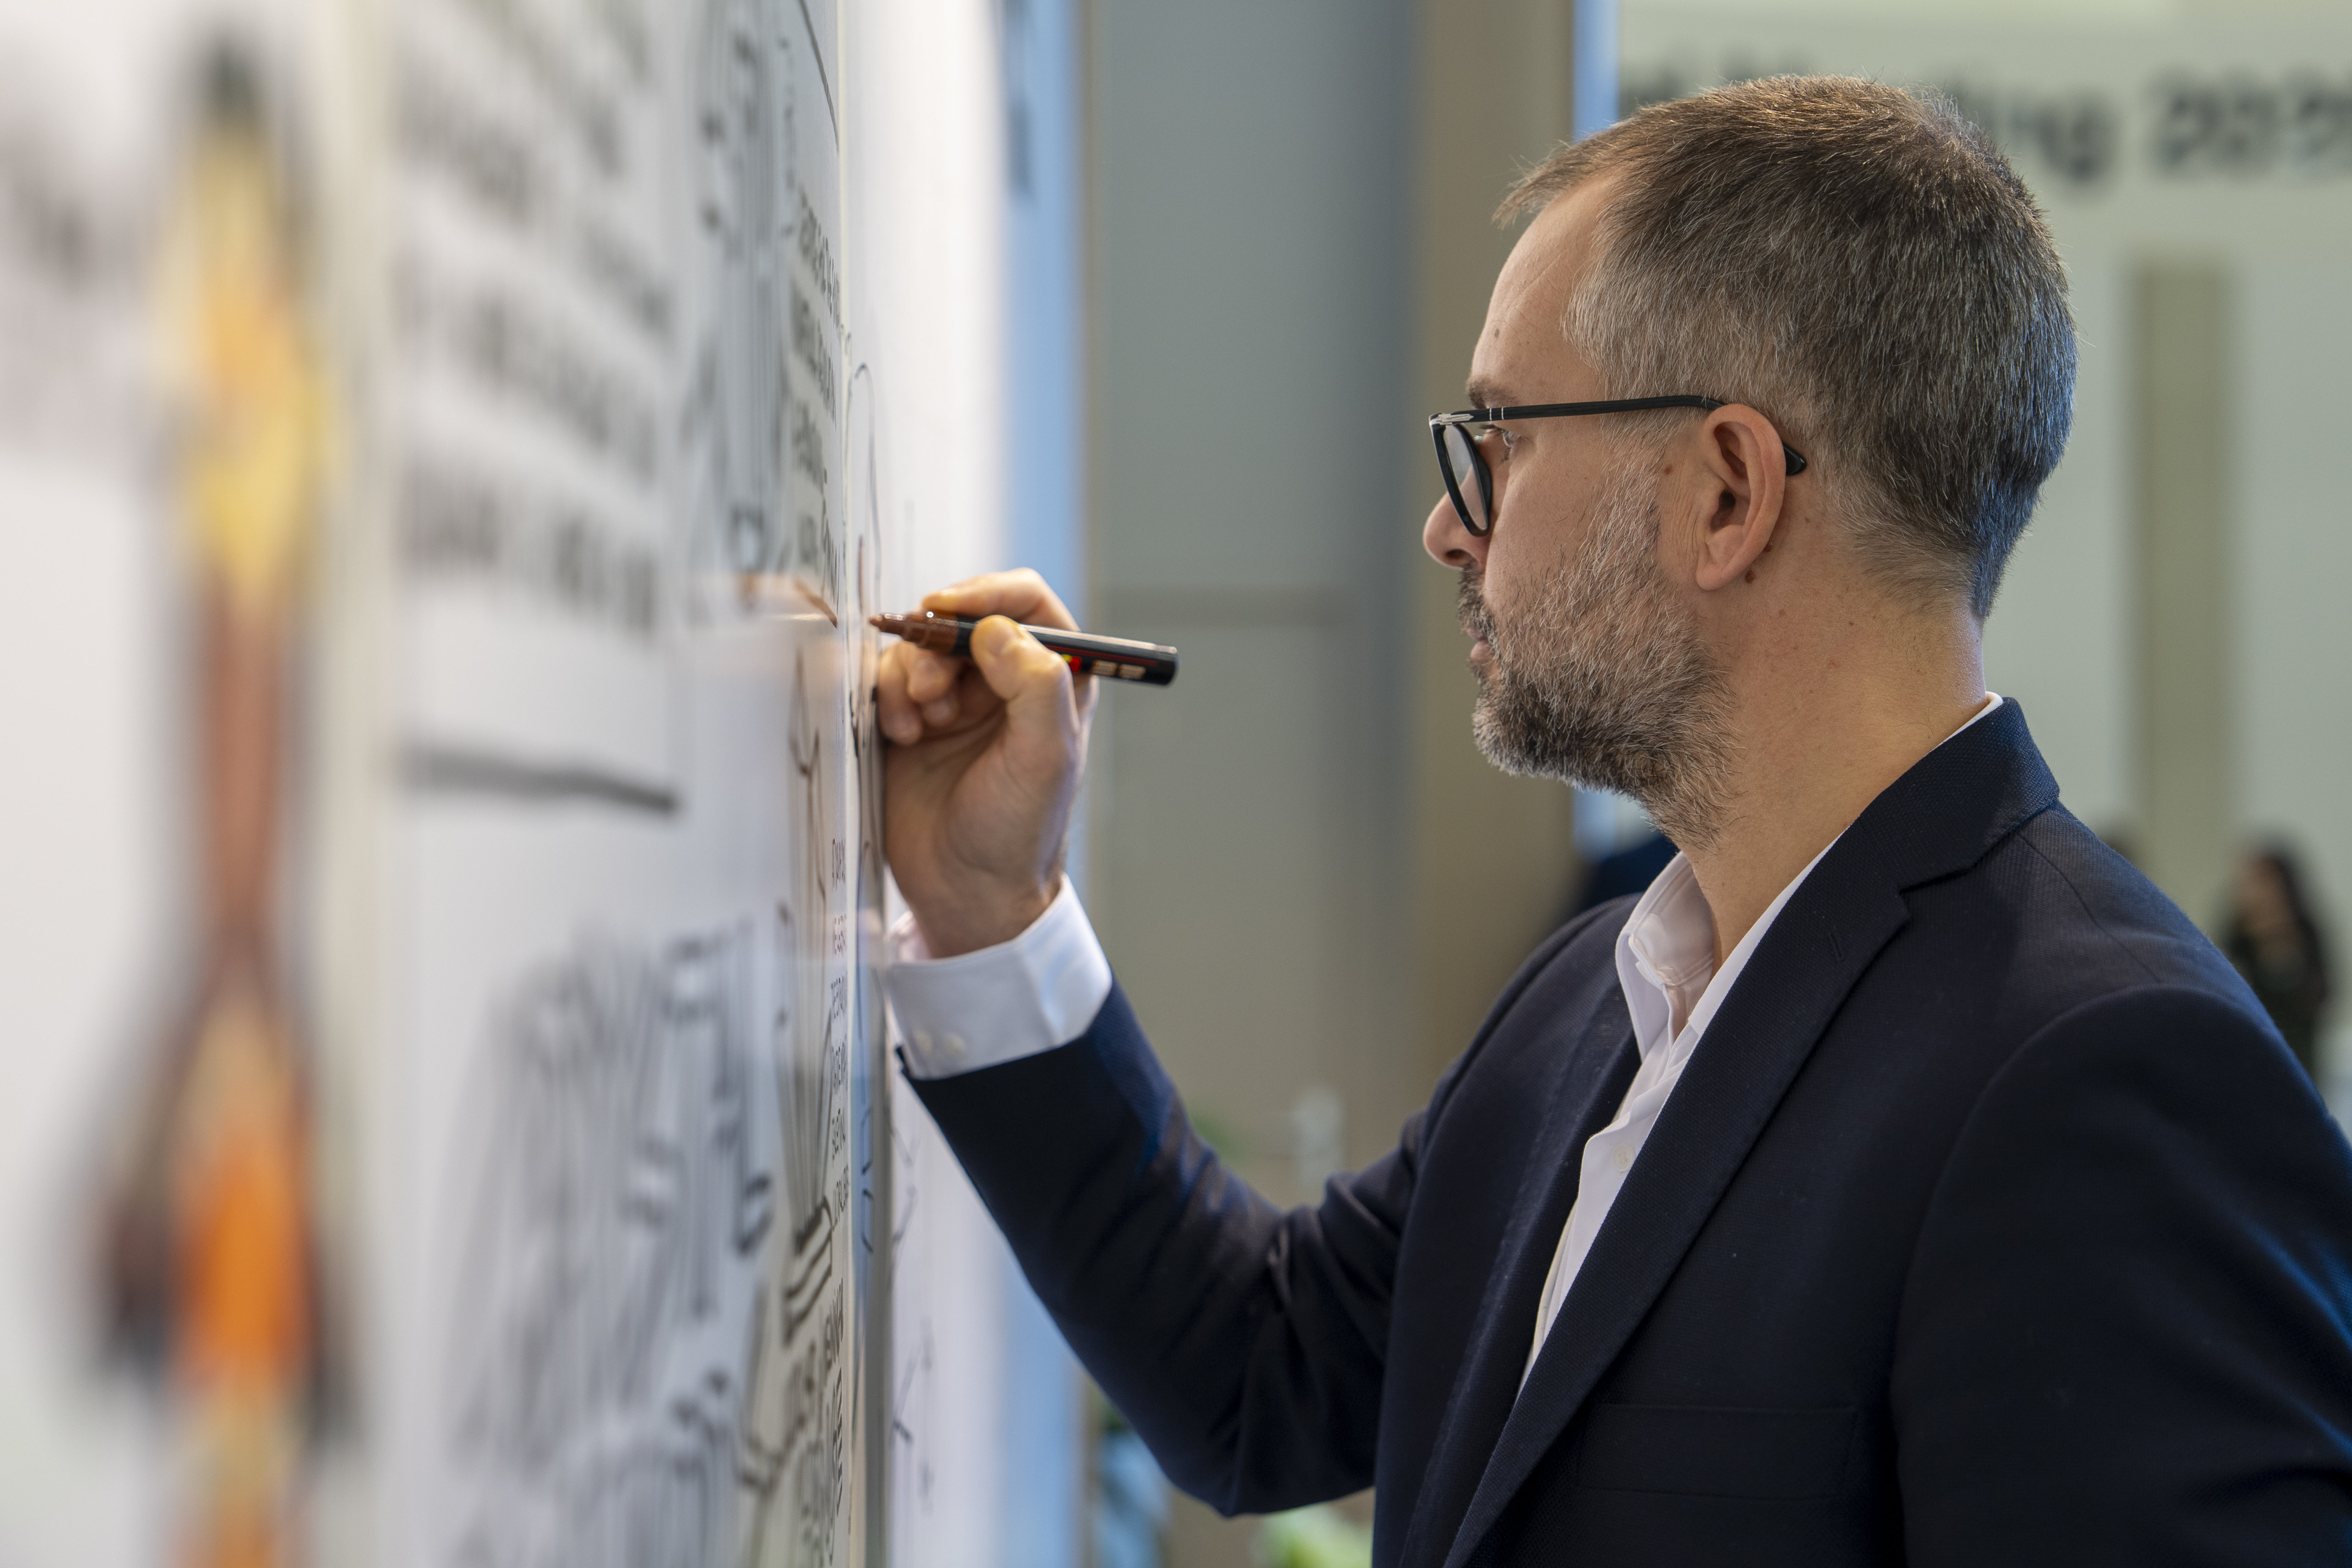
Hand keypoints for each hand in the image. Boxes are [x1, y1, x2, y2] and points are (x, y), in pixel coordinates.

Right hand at [876, 569, 1094, 955]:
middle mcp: (1004, 682)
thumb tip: (996, 628)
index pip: (1027, 603)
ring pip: (921, 648)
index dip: (989, 593)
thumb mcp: (1044, 756)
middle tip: (932, 690)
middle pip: (963, 620)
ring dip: (911, 676)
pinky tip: (902, 735)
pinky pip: (888, 679)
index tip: (951, 608)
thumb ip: (1035, 685)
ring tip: (920, 725)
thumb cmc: (1018, 830)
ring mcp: (956, 700)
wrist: (967, 892)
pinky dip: (889, 698)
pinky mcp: (912, 721)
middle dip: (939, 644)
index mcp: (1052, 681)